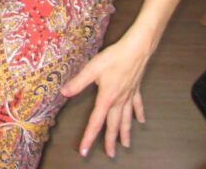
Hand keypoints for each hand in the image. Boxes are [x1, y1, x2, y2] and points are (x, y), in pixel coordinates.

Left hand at [60, 32, 149, 157]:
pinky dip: (138, 114)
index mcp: (107, 98)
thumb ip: (78, 82)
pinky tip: (141, 121)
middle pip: (114, 125)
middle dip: (111, 141)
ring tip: (126, 145)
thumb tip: (64, 93)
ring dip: (126, 132)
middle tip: (110, 154)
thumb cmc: (113, 58)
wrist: (136, 50)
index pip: (96, 122)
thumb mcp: (92, 69)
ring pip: (127, 119)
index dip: (89, 137)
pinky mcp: (135, 89)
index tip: (84, 150)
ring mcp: (129, 96)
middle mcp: (119, 101)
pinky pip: (137, 105)